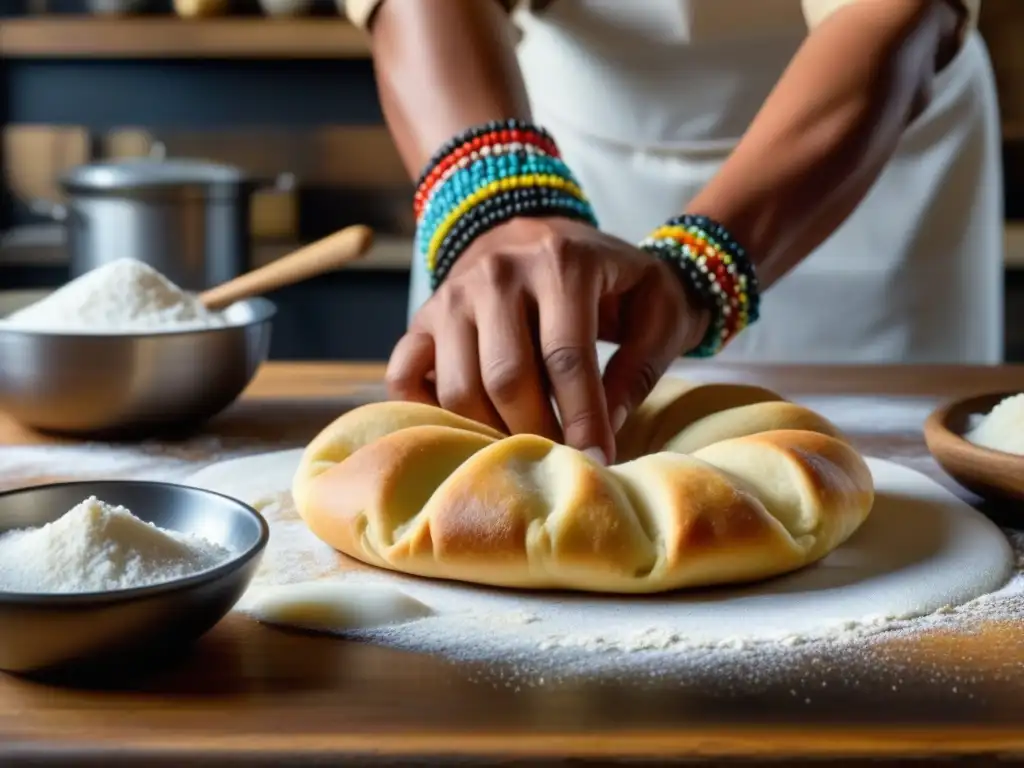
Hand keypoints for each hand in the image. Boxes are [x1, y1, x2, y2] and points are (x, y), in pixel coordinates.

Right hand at [386, 217, 708, 463]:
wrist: (551, 232)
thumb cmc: (613, 280)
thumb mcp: (656, 304)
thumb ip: (642, 364)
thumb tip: (609, 426)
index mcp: (561, 262)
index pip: (567, 357)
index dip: (583, 418)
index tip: (597, 461)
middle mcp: (497, 272)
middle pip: (506, 377)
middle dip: (536, 431)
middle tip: (560, 457)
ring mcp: (452, 293)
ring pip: (457, 386)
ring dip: (490, 431)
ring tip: (523, 445)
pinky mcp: (423, 316)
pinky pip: (406, 376)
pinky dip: (427, 411)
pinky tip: (468, 425)